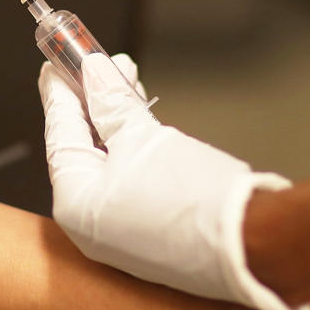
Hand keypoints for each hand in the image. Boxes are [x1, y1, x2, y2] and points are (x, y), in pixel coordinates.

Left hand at [39, 52, 309, 309]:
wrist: (254, 246)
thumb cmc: (194, 201)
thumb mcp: (144, 139)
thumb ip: (112, 105)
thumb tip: (93, 73)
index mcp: (75, 205)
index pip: (60, 135)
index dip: (60, 93)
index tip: (55, 64)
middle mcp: (92, 226)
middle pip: (85, 149)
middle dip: (94, 101)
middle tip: (96, 63)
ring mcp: (123, 234)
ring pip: (111, 163)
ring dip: (118, 119)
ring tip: (126, 79)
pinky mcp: (154, 235)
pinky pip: (133, 182)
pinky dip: (135, 148)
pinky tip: (144, 121)